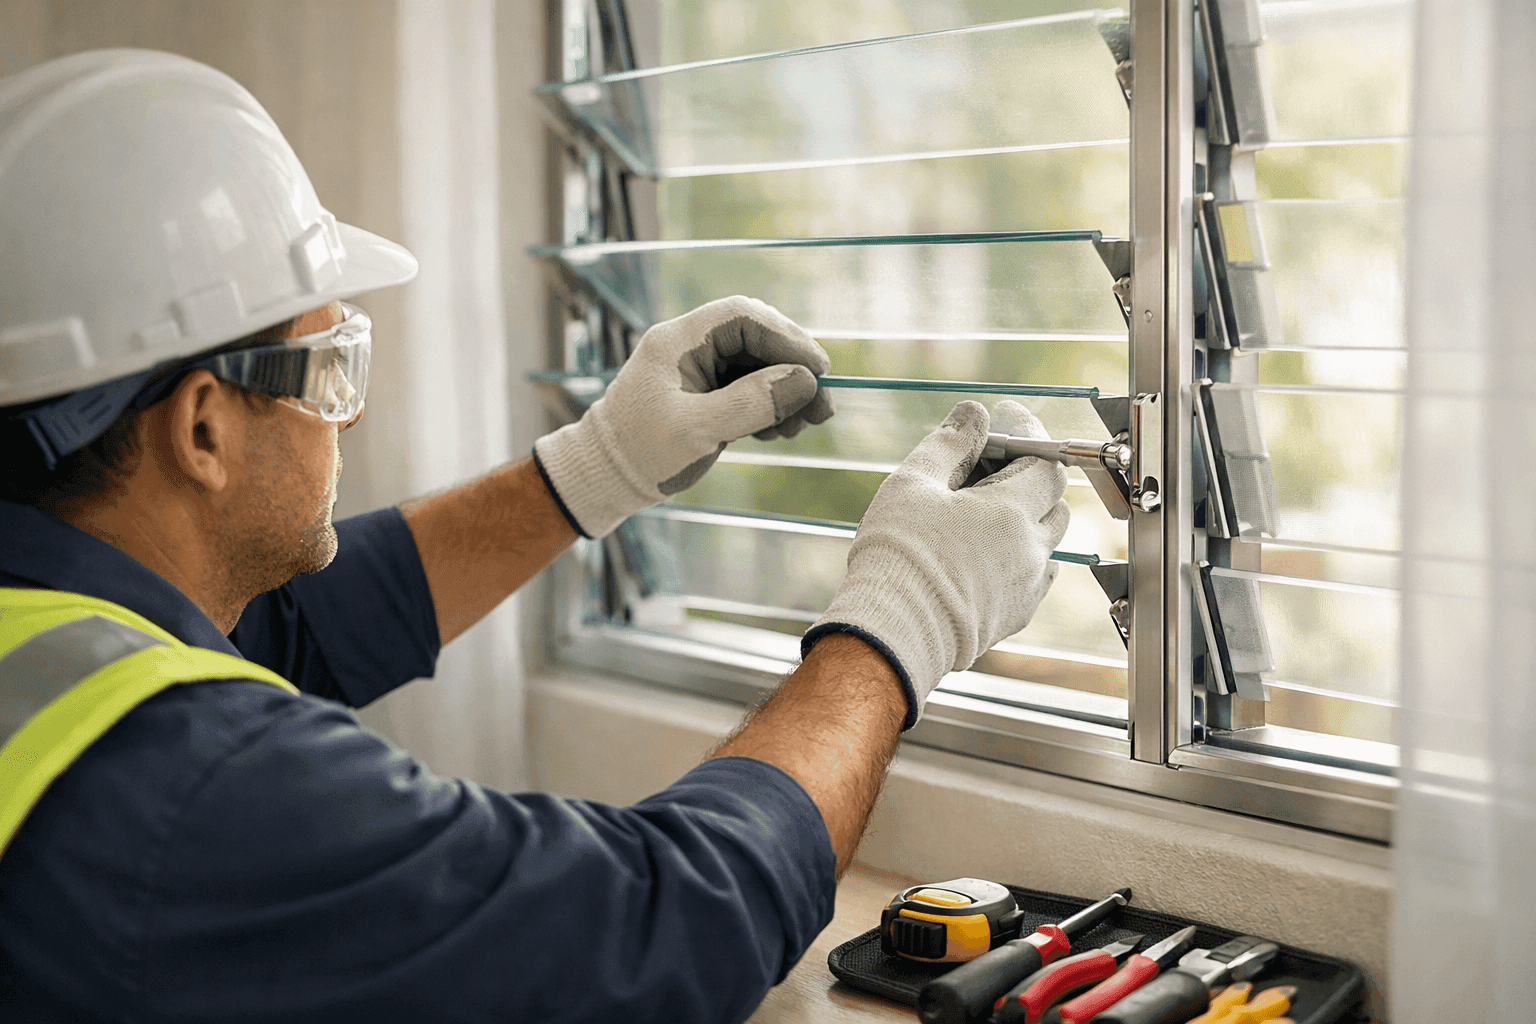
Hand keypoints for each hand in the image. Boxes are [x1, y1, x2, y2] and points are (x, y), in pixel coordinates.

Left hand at [533, 296, 833, 536]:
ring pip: (757, 365)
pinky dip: (769, 406)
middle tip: (822, 406)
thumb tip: (803, 382)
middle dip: (793, 369)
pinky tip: (780, 431)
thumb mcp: (698, 430)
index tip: (817, 371)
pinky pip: (748, 387)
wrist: (605, 479)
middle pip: (756, 338)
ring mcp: (697, 370)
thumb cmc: (642, 453)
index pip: (743, 318)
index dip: (787, 338)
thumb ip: (750, 402)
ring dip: (785, 391)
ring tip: (803, 426)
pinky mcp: (704, 394)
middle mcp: (689, 346)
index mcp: (678, 341)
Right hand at [802, 400, 1069, 727]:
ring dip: (1026, 520)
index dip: (1030, 436)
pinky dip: (1020, 557)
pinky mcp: (1014, 616)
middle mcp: (1031, 549)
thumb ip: (950, 443)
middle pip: (1053, 501)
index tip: (1007, 421)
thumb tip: (974, 414)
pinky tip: (982, 554)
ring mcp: (1027, 586)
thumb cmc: (898, 557)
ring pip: (1046, 542)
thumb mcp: (914, 483)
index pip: (1047, 462)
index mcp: (1012, 512)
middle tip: (987, 466)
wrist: (892, 635)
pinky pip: (1034, 577)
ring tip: (981, 513)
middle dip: (1028, 477)